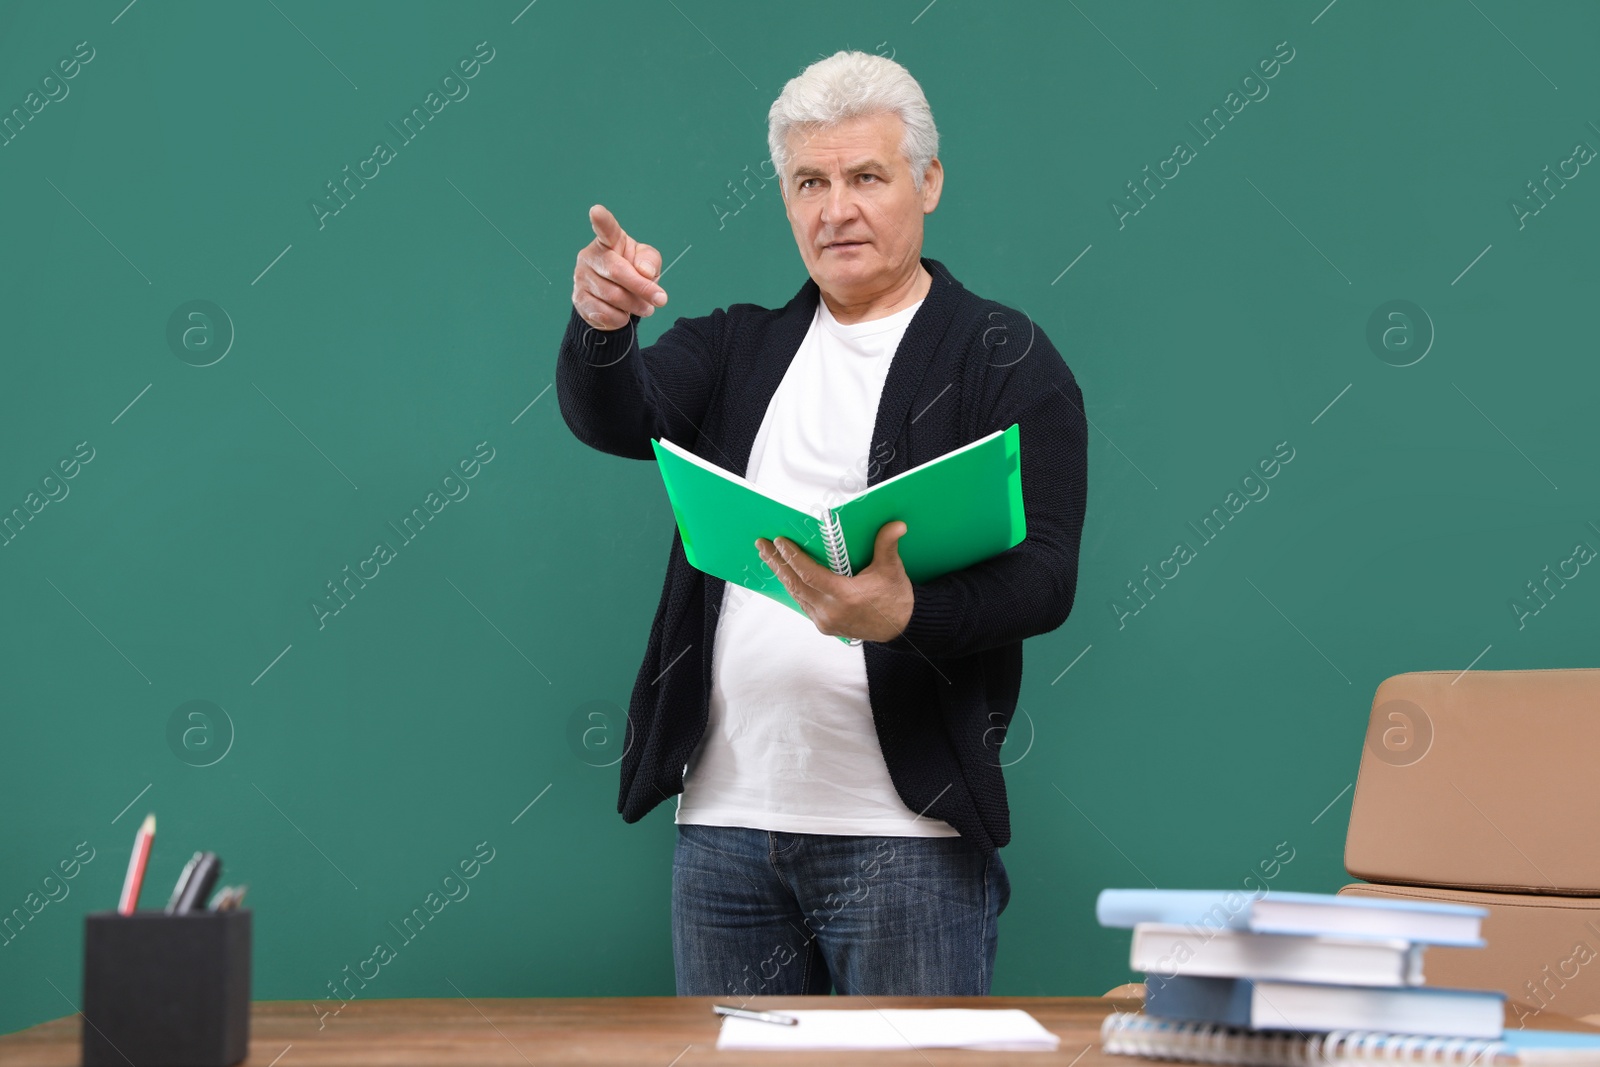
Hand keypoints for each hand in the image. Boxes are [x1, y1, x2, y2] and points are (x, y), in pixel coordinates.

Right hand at [572, 204, 667, 330]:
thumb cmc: (631, 271)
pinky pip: (604, 313)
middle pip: (617, 271)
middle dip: (642, 288)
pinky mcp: (579, 299)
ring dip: (635, 305)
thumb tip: (644, 272)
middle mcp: (590, 256)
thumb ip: (650, 260)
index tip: (596, 211)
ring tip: (645, 307)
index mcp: (609, 241)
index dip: (602, 221)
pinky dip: (621, 318)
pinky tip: (624, 314)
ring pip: (613, 296)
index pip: (606, 229)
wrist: (613, 300)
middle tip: (661, 299)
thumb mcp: (647, 262)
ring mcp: (581, 277)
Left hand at [756, 521, 913, 642]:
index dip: (793, 558)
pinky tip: (785, 575)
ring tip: (768, 556)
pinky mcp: (824, 626)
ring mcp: (826, 621)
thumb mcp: (892, 570)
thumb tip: (896, 525)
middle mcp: (831, 612)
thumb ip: (887, 545)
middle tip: (762, 545)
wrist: (900, 628)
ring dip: (782, 575)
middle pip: (796, 585)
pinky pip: (803, 603)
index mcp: (846, 597)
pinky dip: (794, 587)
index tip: (780, 542)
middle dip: (777, 563)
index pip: (810, 575)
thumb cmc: (895, 598)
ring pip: (797, 595)